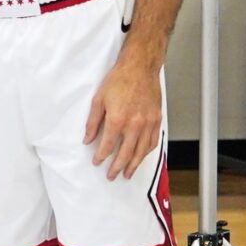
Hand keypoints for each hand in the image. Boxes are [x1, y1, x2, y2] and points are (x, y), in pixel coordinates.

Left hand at [85, 54, 164, 178]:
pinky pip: (152, 141)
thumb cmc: (118, 81)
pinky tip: (141, 157)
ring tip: (128, 173)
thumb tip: (88, 139)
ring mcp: (148, 123)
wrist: (140, 68)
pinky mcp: (157, 119)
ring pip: (141, 151)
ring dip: (134, 164)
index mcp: (117, 120)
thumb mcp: (98, 100)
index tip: (98, 163)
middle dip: (118, 167)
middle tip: (112, 176)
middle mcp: (134, 125)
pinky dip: (146, 152)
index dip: (102, 157)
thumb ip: (93, 122)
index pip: (107, 146)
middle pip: (126, 153)